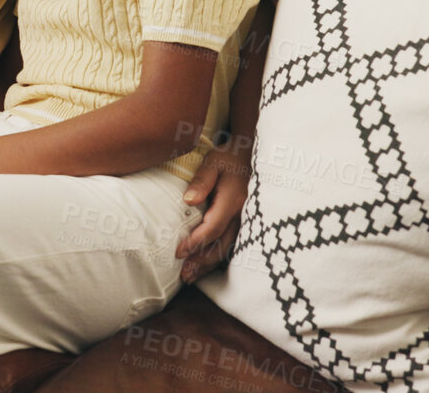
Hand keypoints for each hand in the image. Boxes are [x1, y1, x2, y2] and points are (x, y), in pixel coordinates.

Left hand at [176, 142, 249, 282]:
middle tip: (184, 275)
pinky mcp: (246, 222)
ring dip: (209, 263)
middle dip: (201, 262)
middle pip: (221, 245)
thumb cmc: (228, 157)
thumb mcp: (213, 162)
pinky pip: (233, 243)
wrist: (250, 153)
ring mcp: (246, 220)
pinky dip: (219, 256)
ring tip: (192, 276)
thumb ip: (201, 181)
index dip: (195, 242)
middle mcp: (242, 214)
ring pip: (228, 248)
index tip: (178, 252)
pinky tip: (206, 265)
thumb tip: (188, 200)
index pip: (212, 228)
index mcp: (233, 200)